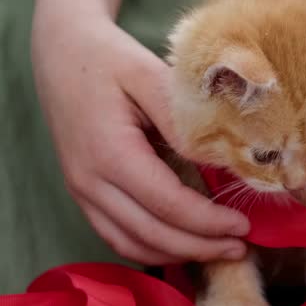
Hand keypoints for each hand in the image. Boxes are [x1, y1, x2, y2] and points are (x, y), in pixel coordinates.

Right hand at [31, 10, 248, 265]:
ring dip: (177, 254)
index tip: (244, 225)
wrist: (62, 51)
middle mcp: (89, 181)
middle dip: (200, 247)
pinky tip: (186, 243)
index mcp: (109, 152)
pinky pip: (117, 235)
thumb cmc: (110, 58)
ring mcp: (81, 191)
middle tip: (242, 248)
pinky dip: (152, 247)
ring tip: (220, 250)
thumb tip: (220, 160)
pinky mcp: (83, 193)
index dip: (208, 223)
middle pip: (150, 234)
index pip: (167, 204)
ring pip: (131, 243)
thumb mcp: (150, 74)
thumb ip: (183, 119)